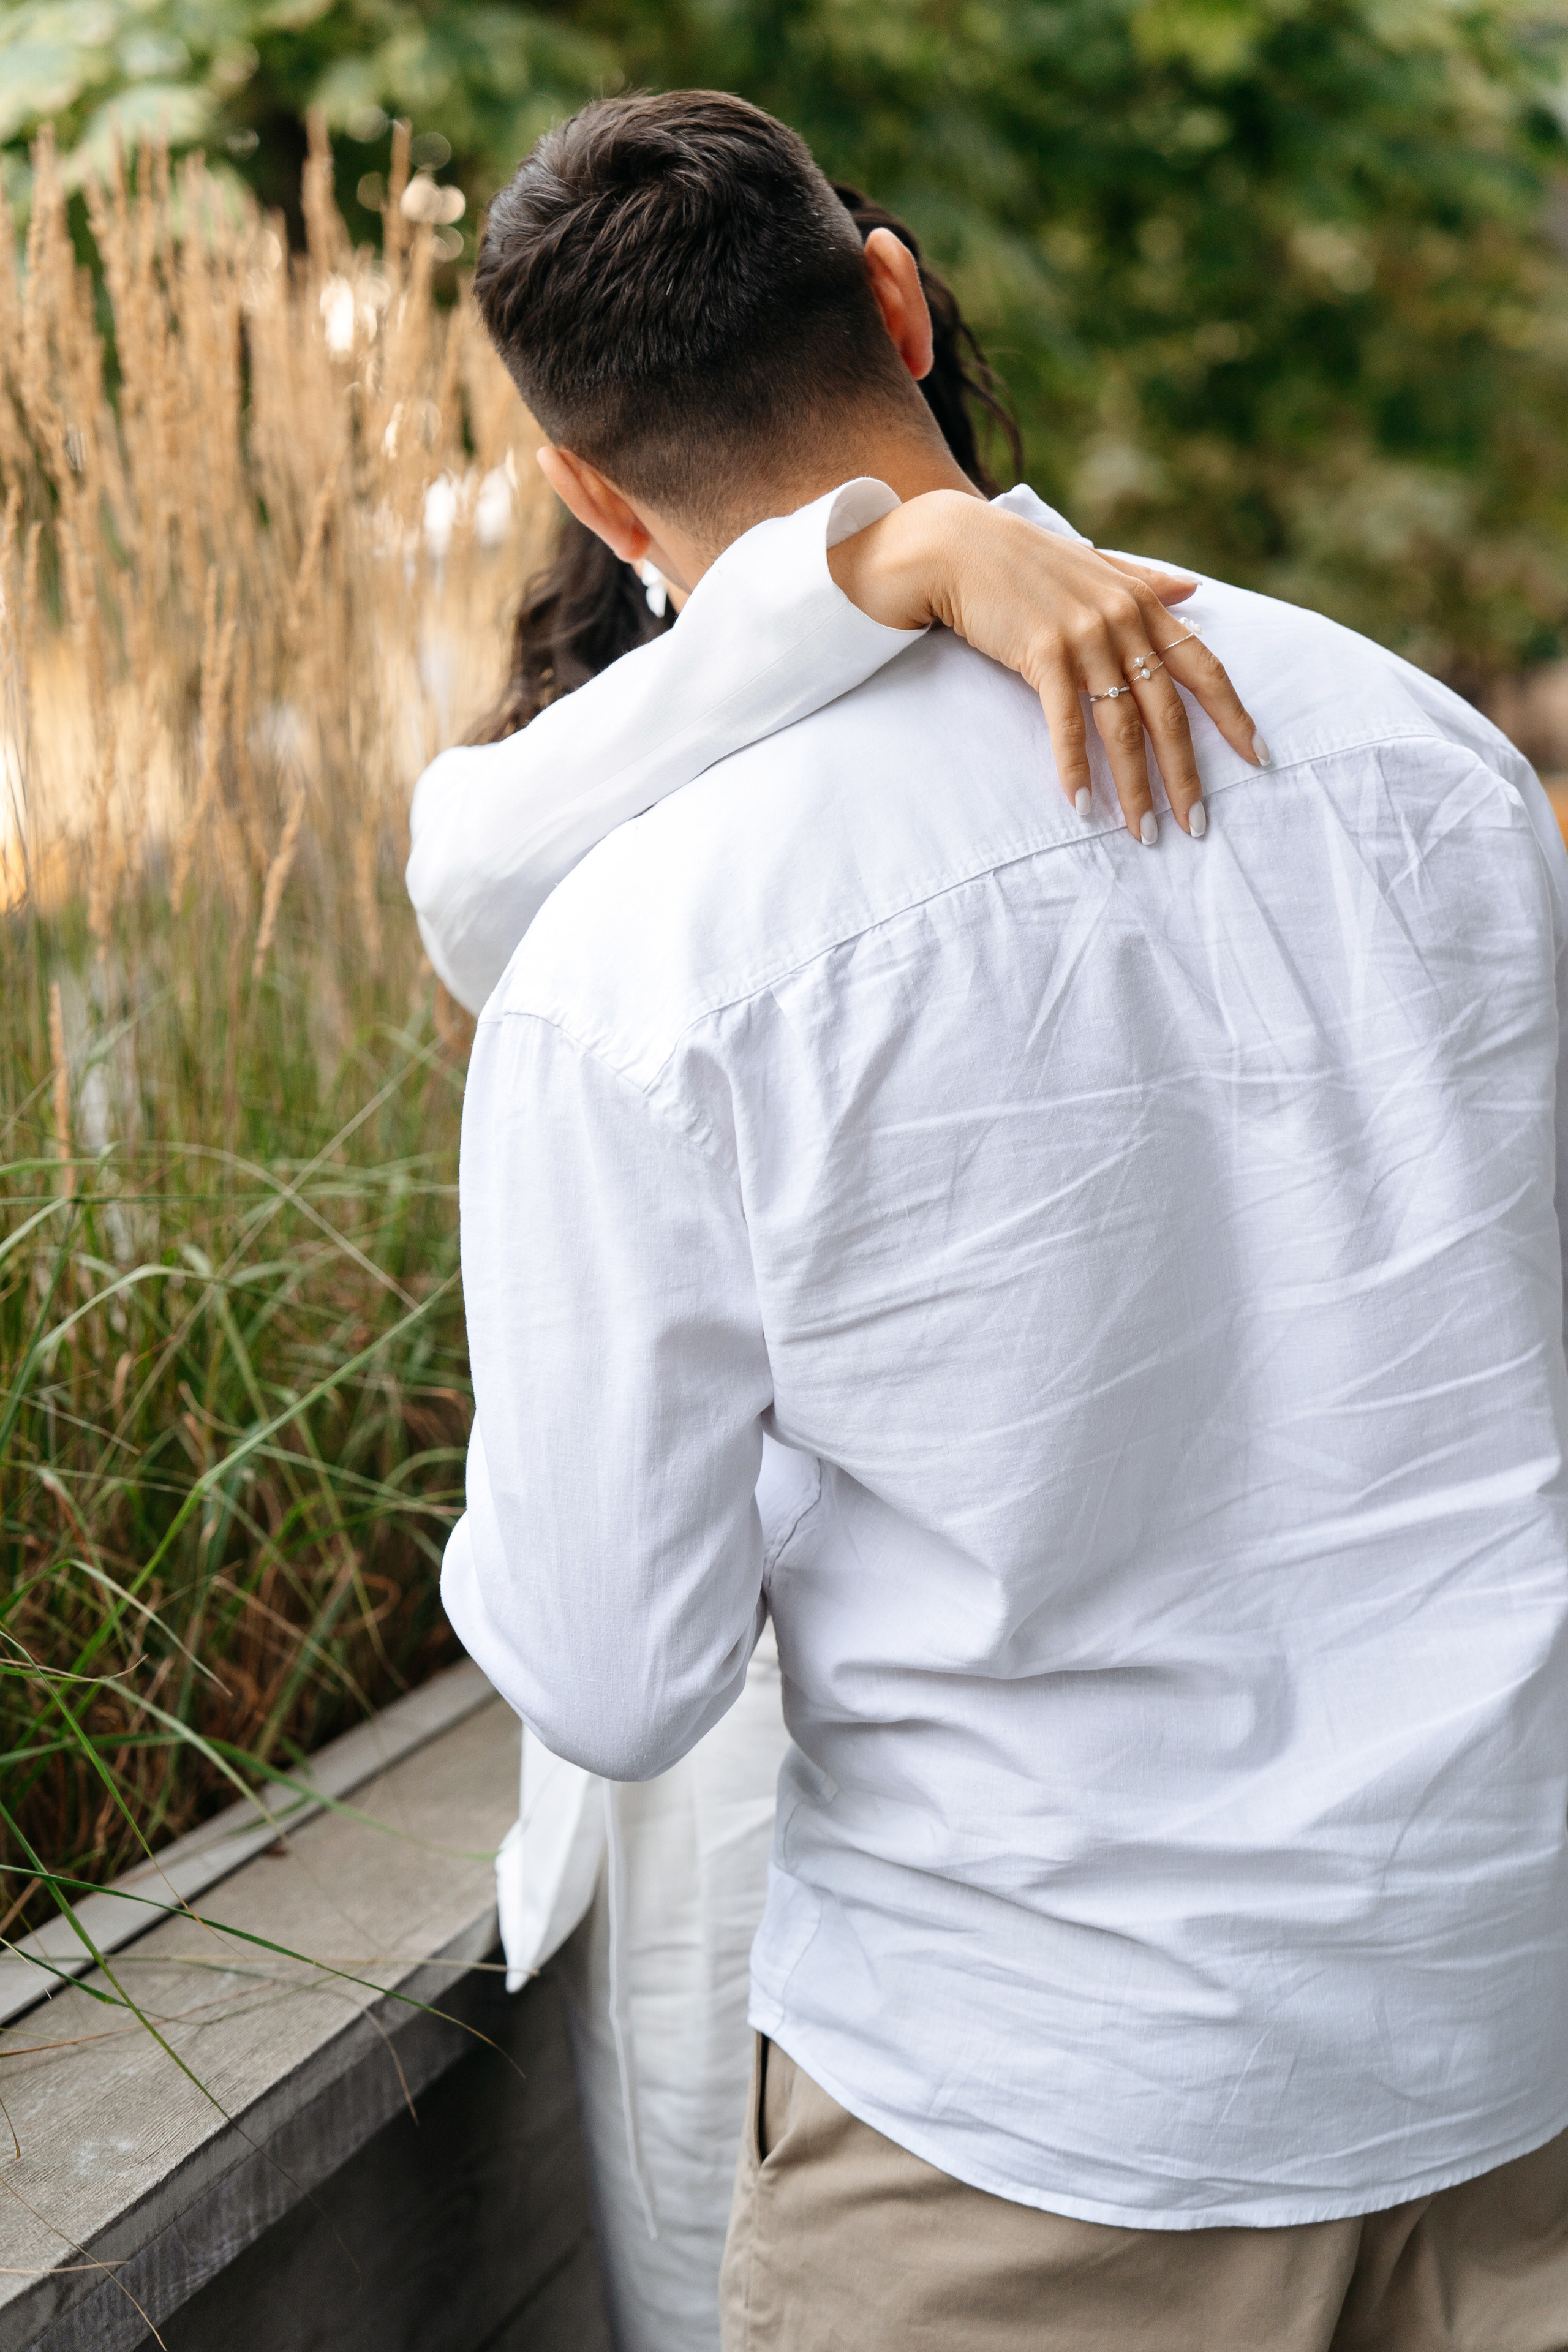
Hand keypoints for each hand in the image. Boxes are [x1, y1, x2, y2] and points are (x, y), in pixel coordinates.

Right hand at [827, 490, 1269, 842]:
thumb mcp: (1095, 566)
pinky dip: (1075, 767)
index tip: (1258, 759)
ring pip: (1123, 727)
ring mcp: (1086, 636)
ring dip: (1135, 787)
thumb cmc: (1024, 560)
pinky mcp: (1044, 653)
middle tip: (1196, 825)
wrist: (957, 543)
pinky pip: (1067, 722)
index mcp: (1142, 604)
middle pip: (1168, 713)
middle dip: (1185, 775)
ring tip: (1144, 832)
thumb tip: (1191, 589)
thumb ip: (1145, 581)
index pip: (1204, 668)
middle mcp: (1124, 621)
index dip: (1233, 716)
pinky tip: (1083, 807)